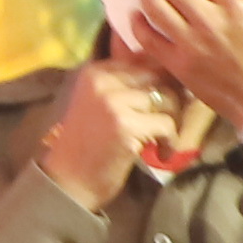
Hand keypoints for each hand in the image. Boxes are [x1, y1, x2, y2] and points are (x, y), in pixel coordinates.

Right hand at [33, 54, 183, 199]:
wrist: (69, 181)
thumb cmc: (88, 144)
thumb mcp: (101, 104)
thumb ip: (126, 86)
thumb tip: (169, 72)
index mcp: (95, 72)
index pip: (144, 62)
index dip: (162, 81)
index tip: (164, 104)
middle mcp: (103, 81)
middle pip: (158, 76)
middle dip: (171, 99)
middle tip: (169, 122)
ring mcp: (113, 102)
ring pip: (166, 99)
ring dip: (173, 121)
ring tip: (164, 140)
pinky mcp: (126, 126)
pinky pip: (166, 123)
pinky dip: (171, 140)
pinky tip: (162, 153)